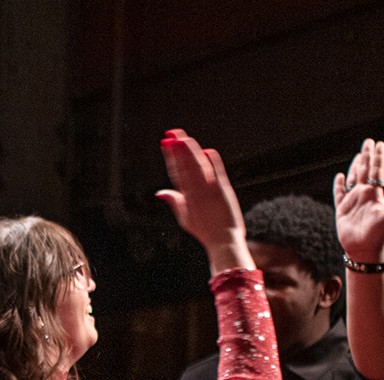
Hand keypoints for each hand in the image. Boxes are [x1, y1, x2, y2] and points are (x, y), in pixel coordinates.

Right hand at [156, 129, 248, 268]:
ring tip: (184, 138)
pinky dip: (211, 161)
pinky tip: (206, 150)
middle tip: (172, 134)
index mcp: (185, 198)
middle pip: (185, 166)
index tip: (166, 144)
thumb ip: (174, 201)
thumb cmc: (205, 231)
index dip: (170, 157)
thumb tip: (160, 191)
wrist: (223, 241)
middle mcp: (195, 193)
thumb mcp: (184, 218)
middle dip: (178, 149)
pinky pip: (216, 171)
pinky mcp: (222, 191)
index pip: (176, 172)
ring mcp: (209, 191)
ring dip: (190, 151)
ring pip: (198, 166)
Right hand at [333, 138, 383, 263]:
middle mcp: (364, 195)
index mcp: (375, 194)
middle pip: (365, 170)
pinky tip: (340, 177)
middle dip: (367, 156)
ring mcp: (353, 202)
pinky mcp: (342, 210)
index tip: (379, 144)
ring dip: (355, 167)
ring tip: (359, 156)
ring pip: (353, 179)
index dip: (378, 157)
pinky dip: (339, 185)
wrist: (364, 251)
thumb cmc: (379, 235)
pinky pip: (339, 194)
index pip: (377, 171)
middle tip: (369, 142)